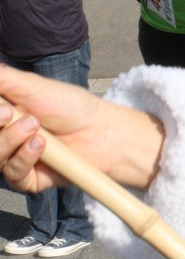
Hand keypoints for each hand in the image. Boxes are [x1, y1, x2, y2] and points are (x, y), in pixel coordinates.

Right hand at [0, 66, 120, 192]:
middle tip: (13, 114)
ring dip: (10, 140)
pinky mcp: (26, 179)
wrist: (100, 131)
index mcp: (0, 117)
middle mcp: (2, 138)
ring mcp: (12, 159)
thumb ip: (1, 79)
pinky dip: (25, 157)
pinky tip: (41, 145)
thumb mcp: (31, 86)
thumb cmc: (69, 106)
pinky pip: (12, 174)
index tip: (2, 109)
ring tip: (36, 127)